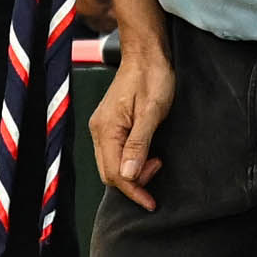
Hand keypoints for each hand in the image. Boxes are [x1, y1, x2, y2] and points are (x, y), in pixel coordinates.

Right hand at [91, 41, 173, 206]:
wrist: (146, 53)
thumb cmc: (153, 77)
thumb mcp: (152, 112)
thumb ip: (139, 144)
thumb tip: (129, 174)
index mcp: (106, 129)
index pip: (114, 172)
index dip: (133, 190)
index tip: (151, 202)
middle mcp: (98, 130)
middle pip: (109, 173)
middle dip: (133, 182)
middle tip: (158, 169)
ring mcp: (102, 127)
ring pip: (110, 164)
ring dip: (132, 172)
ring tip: (155, 161)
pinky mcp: (109, 124)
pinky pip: (113, 153)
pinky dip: (129, 161)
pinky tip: (145, 155)